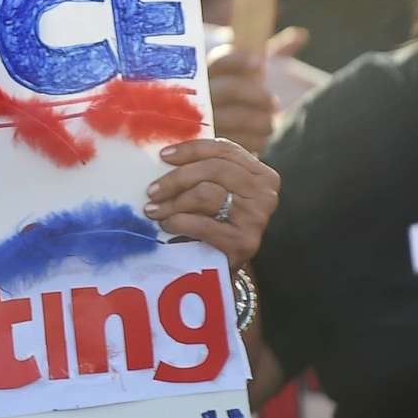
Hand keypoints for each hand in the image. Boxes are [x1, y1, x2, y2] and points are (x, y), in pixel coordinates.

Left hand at [145, 135, 274, 270]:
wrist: (224, 268)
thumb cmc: (217, 223)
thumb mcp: (219, 191)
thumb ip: (205, 169)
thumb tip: (168, 152)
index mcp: (262, 174)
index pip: (225, 149)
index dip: (191, 149)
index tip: (163, 156)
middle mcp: (265, 194)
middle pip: (213, 169)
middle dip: (177, 178)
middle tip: (152, 190)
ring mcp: (256, 218)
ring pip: (206, 193)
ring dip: (173, 202)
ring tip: (154, 210)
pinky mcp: (243, 242)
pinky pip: (202, 224)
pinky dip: (178, 221)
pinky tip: (166, 224)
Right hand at [204, 25, 303, 157]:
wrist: (207, 132)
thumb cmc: (234, 96)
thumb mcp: (247, 72)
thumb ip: (272, 53)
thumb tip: (300, 36)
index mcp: (205, 74)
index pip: (218, 61)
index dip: (238, 59)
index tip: (259, 62)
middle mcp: (198, 95)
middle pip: (228, 89)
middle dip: (256, 95)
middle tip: (274, 102)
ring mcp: (200, 121)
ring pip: (233, 119)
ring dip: (259, 121)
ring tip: (270, 124)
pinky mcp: (207, 146)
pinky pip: (236, 143)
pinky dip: (254, 141)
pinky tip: (262, 139)